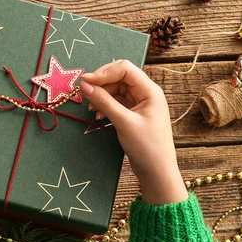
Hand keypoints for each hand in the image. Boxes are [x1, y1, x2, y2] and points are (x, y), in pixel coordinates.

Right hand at [79, 60, 186, 204]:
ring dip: (101, 96)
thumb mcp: (123, 122)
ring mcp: (139, 103)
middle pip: (118, 77)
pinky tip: (98, 116)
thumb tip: (84, 85)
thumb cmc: (147, 147)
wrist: (157, 172)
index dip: (103, 72)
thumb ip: (104, 102)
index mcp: (150, 90)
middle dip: (100, 84)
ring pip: (115, 90)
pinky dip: (105, 106)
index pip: (124, 69)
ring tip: (91, 109)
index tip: (85, 82)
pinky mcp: (133, 113)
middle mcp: (145, 93)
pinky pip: (115, 102)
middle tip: (84, 94)